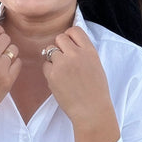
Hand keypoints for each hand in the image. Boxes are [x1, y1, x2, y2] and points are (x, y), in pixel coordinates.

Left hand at [42, 26, 119, 141]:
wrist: (91, 111)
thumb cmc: (95, 91)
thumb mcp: (96, 65)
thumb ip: (83, 53)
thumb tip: (69, 44)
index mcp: (90, 51)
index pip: (74, 30)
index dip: (69, 36)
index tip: (69, 45)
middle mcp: (76, 54)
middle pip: (59, 38)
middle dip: (59, 47)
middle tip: (64, 60)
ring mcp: (63, 64)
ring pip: (49, 50)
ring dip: (52, 58)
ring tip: (62, 72)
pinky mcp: (52, 74)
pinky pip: (45, 65)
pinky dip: (49, 71)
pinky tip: (58, 81)